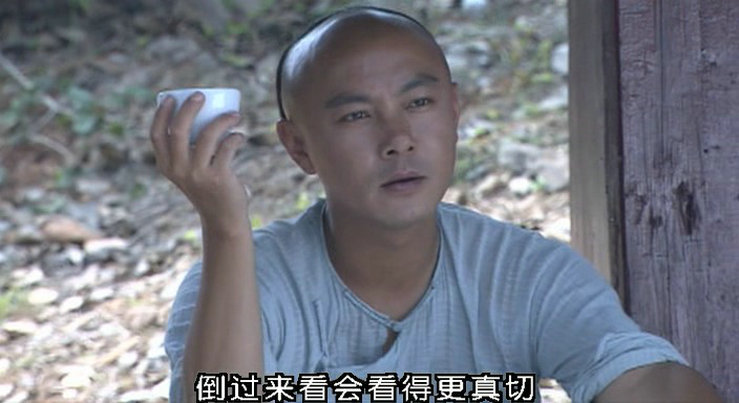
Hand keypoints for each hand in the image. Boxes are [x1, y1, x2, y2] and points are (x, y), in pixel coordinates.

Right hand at [150, 91, 250, 235]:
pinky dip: (236, 137)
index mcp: (166, 166)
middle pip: (178, 130)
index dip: (162, 114)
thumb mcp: (189, 171)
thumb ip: (187, 151)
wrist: (223, 217)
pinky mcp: (218, 178)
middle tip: (201, 95)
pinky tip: (240, 135)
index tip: (172, 97)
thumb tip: (196, 115)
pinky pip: (227, 147)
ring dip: (222, 120)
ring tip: (234, 115)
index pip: (156, 135)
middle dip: (189, 108)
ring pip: (207, 135)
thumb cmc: (208, 186)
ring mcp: (197, 174)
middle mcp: (178, 170)